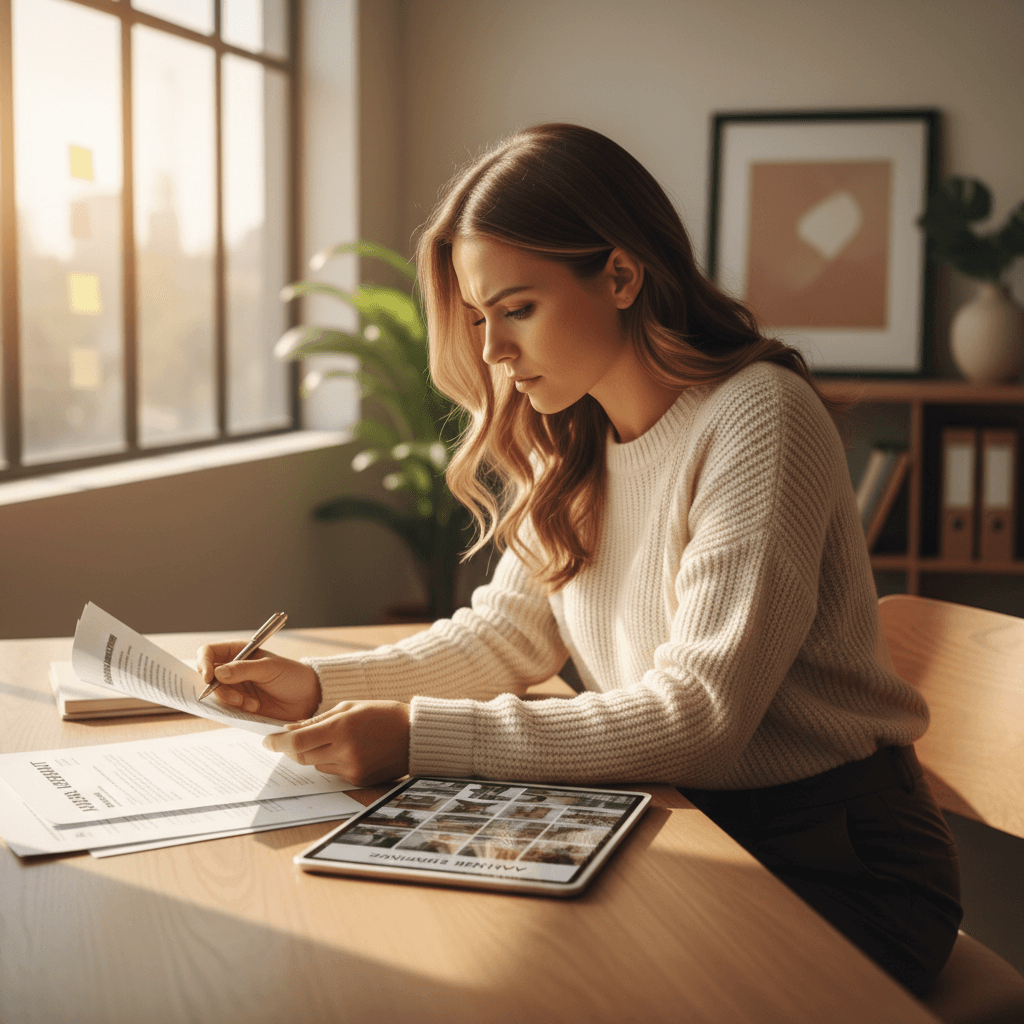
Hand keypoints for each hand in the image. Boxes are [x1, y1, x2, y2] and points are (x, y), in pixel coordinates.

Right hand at [196, 642, 320, 721]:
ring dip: (231, 700)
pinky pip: (225, 708)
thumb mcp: (269, 668)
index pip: (208, 652)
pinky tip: (254, 707)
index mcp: (238, 652)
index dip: (203, 662)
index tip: (208, 677)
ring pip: (215, 695)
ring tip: (253, 704)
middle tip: (236, 698)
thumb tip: (216, 673)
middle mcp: (232, 669)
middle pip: (206, 676)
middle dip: (218, 689)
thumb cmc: (291, 676)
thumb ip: (243, 670)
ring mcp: (234, 687)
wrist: (307, 699)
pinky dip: (237, 709)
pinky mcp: (238, 705)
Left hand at [262, 701, 410, 786]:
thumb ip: (318, 719)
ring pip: (316, 765)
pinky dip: (331, 761)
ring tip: (330, 740)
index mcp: (342, 728)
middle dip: (291, 749)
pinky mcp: (358, 781)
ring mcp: (352, 769)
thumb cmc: (383, 715)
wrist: (415, 736)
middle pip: (302, 756)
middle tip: (288, 740)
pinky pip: (332, 772)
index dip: (277, 742)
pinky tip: (346, 750)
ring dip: (313, 753)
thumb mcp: (350, 707)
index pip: (297, 741)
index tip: (267, 740)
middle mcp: (345, 751)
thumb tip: (290, 729)